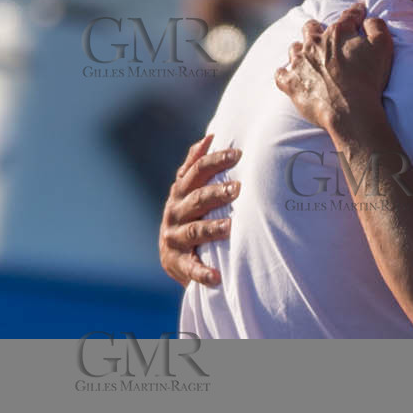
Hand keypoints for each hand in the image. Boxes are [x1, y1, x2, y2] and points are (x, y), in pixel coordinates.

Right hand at [158, 134, 241, 286]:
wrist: (174, 257)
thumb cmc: (190, 216)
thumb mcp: (188, 191)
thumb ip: (195, 166)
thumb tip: (209, 136)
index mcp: (180, 192)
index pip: (196, 171)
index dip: (216, 161)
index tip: (238, 154)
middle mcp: (175, 212)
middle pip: (197, 198)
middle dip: (217, 193)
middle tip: (238, 189)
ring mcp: (174, 237)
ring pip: (194, 231)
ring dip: (212, 229)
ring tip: (230, 228)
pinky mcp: (177, 262)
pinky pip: (191, 268)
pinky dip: (202, 273)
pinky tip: (216, 276)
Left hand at [274, 2, 394, 130]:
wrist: (350, 111)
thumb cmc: (368, 79)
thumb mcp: (382, 47)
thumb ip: (377, 26)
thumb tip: (369, 20)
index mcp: (338, 33)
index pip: (348, 17)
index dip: (356, 13)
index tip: (359, 12)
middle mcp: (315, 43)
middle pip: (311, 28)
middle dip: (317, 28)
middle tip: (322, 34)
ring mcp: (300, 63)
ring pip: (294, 49)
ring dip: (300, 50)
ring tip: (306, 57)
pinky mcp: (291, 83)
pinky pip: (281, 74)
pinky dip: (284, 73)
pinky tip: (288, 75)